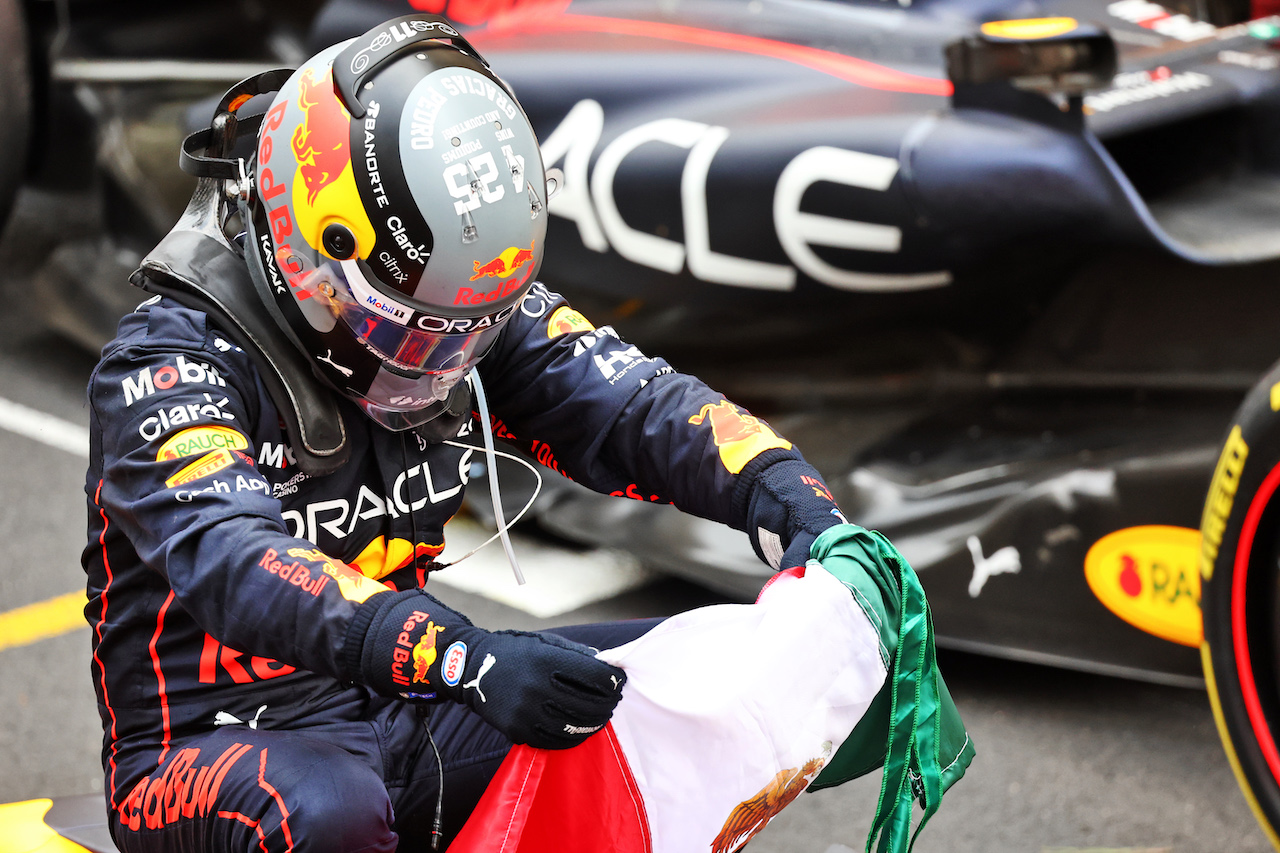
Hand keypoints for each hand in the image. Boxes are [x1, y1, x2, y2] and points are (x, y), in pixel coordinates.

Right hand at [453, 629, 626, 748]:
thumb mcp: (544, 643)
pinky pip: (554, 741)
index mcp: (546, 660)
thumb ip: (577, 654)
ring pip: (575, 726)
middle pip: (589, 704)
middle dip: (609, 703)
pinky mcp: (517, 731)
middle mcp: (536, 686)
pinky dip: (573, 737)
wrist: (472, 670)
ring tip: (602, 716)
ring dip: (595, 723)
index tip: (620, 681)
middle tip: (615, 701)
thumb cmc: (515, 652)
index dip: (613, 680)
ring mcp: (526, 712)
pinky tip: (581, 730)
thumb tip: (607, 667)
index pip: (595, 676)